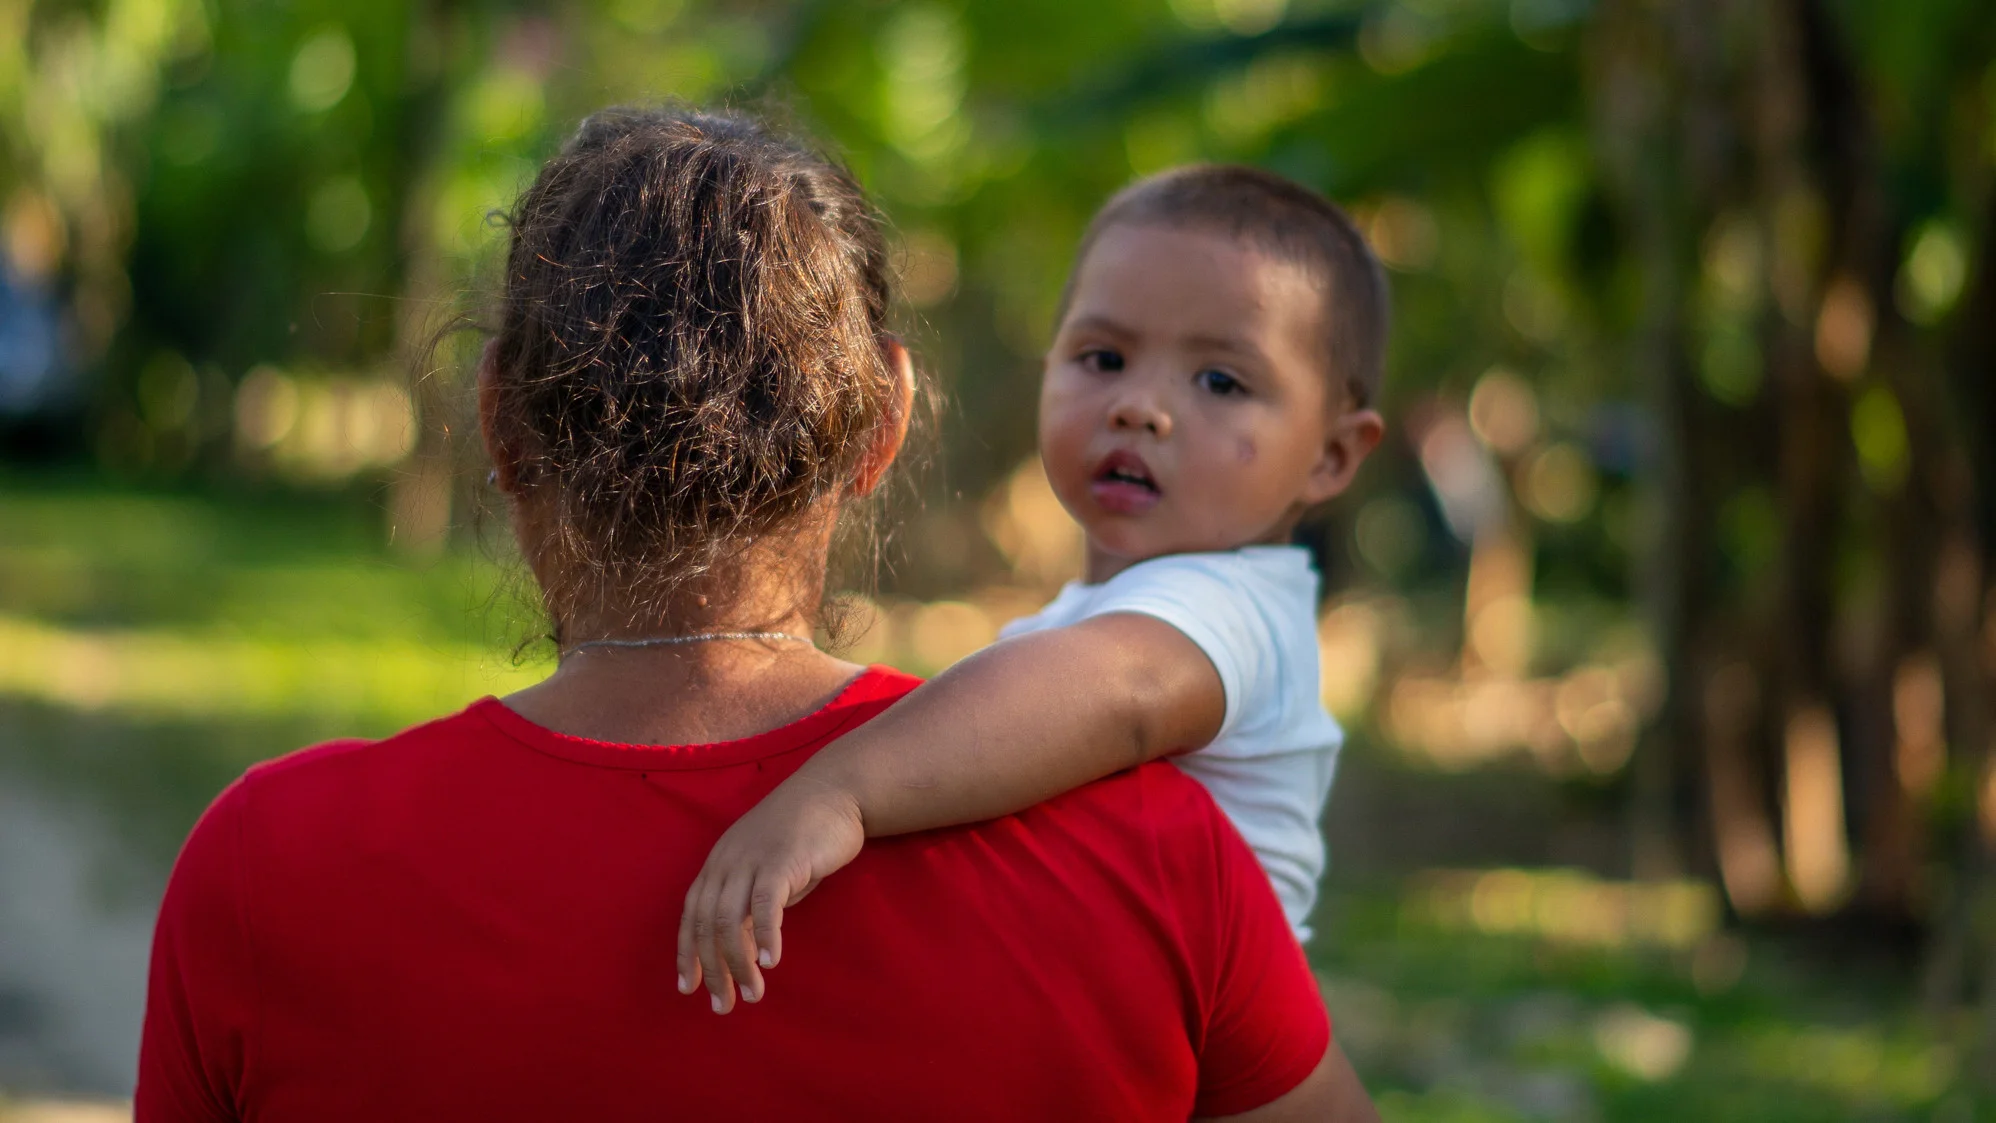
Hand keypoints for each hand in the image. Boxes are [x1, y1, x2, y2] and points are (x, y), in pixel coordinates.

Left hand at [676, 771, 864, 1013]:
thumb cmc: (804, 835)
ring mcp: (751, 859)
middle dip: (712, 969)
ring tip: (752, 993)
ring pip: (731, 920)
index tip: (688, 988)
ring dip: (739, 963)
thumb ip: (753, 906)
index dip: (687, 953)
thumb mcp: (770, 873)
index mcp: (719, 864)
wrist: (835, 792)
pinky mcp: (780, 860)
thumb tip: (746, 949)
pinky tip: (772, 963)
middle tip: (723, 1005)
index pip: (691, 915)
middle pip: (707, 924)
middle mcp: (727, 861)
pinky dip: (766, 936)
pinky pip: (765, 905)